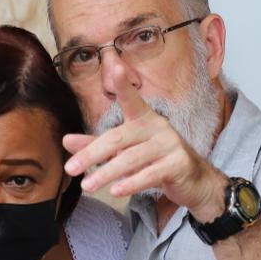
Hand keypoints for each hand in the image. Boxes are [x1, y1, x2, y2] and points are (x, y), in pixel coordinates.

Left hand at [62, 63, 226, 218]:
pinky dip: (131, 183)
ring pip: (132, 158)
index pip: (131, 100)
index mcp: (143, 119)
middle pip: (118, 138)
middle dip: (92, 154)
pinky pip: (151, 174)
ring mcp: (170, 144)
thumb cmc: (155, 160)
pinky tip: (116, 191)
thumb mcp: (125, 151)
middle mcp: (157, 126)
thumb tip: (66, 141)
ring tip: (87, 186)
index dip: (123, 86)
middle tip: (70, 169)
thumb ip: (97, 146)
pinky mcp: (179, 163)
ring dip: (107, 173)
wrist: (195, 181)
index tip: (115, 68)